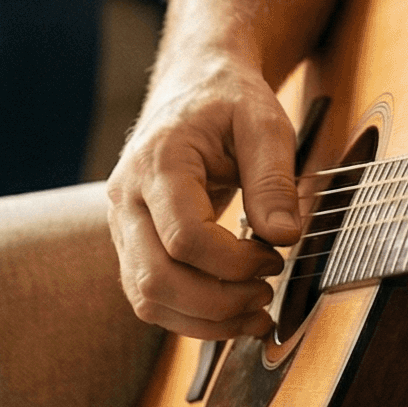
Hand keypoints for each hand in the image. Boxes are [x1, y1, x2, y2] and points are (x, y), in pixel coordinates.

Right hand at [107, 63, 302, 341]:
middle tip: (266, 294)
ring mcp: (122, 225)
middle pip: (155, 278)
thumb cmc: (228, 101)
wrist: (193, 86)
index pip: (184, 237)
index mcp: (157, 162)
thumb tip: (285, 236)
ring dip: (203, 320)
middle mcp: (127, 198)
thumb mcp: (263, 122)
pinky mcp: (132, 245)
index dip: (233, 262)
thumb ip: (273, 179)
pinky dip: (190, 317)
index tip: (274, 257)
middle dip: (217, 302)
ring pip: (146, 297)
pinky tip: (231, 313)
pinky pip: (150, 297)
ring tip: (255, 312)